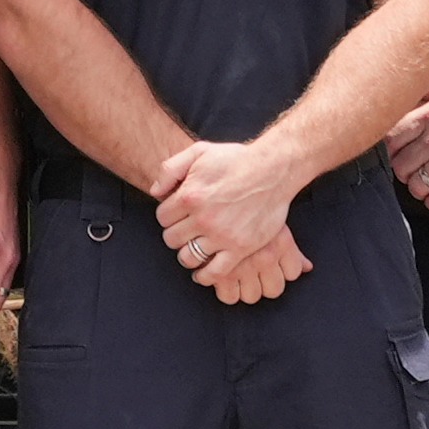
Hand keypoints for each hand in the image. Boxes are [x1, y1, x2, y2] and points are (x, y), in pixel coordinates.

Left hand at [152, 140, 307, 296]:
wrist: (273, 171)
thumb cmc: (236, 160)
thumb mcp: (198, 152)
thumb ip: (170, 169)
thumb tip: (155, 192)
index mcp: (190, 196)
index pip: (162, 217)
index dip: (168, 215)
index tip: (177, 215)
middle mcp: (203, 218)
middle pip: (171, 238)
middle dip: (176, 234)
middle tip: (186, 230)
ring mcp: (222, 235)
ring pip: (188, 257)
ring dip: (187, 254)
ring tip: (193, 247)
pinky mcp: (240, 248)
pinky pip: (215, 272)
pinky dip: (205, 276)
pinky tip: (202, 272)